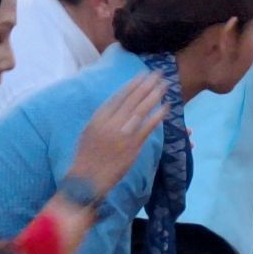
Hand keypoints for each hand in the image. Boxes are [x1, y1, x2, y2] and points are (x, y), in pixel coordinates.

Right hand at [67, 76, 165, 198]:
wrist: (86, 179)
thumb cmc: (86, 156)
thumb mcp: (88, 131)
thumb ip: (102, 117)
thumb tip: (115, 105)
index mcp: (99, 118)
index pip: (119, 96)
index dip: (132, 84)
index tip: (142, 75)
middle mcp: (111, 123)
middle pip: (132, 99)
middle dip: (146, 85)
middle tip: (157, 74)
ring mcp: (123, 134)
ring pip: (141, 110)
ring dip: (154, 95)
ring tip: (164, 86)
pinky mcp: (132, 146)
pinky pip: (148, 127)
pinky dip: (157, 116)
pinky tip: (166, 107)